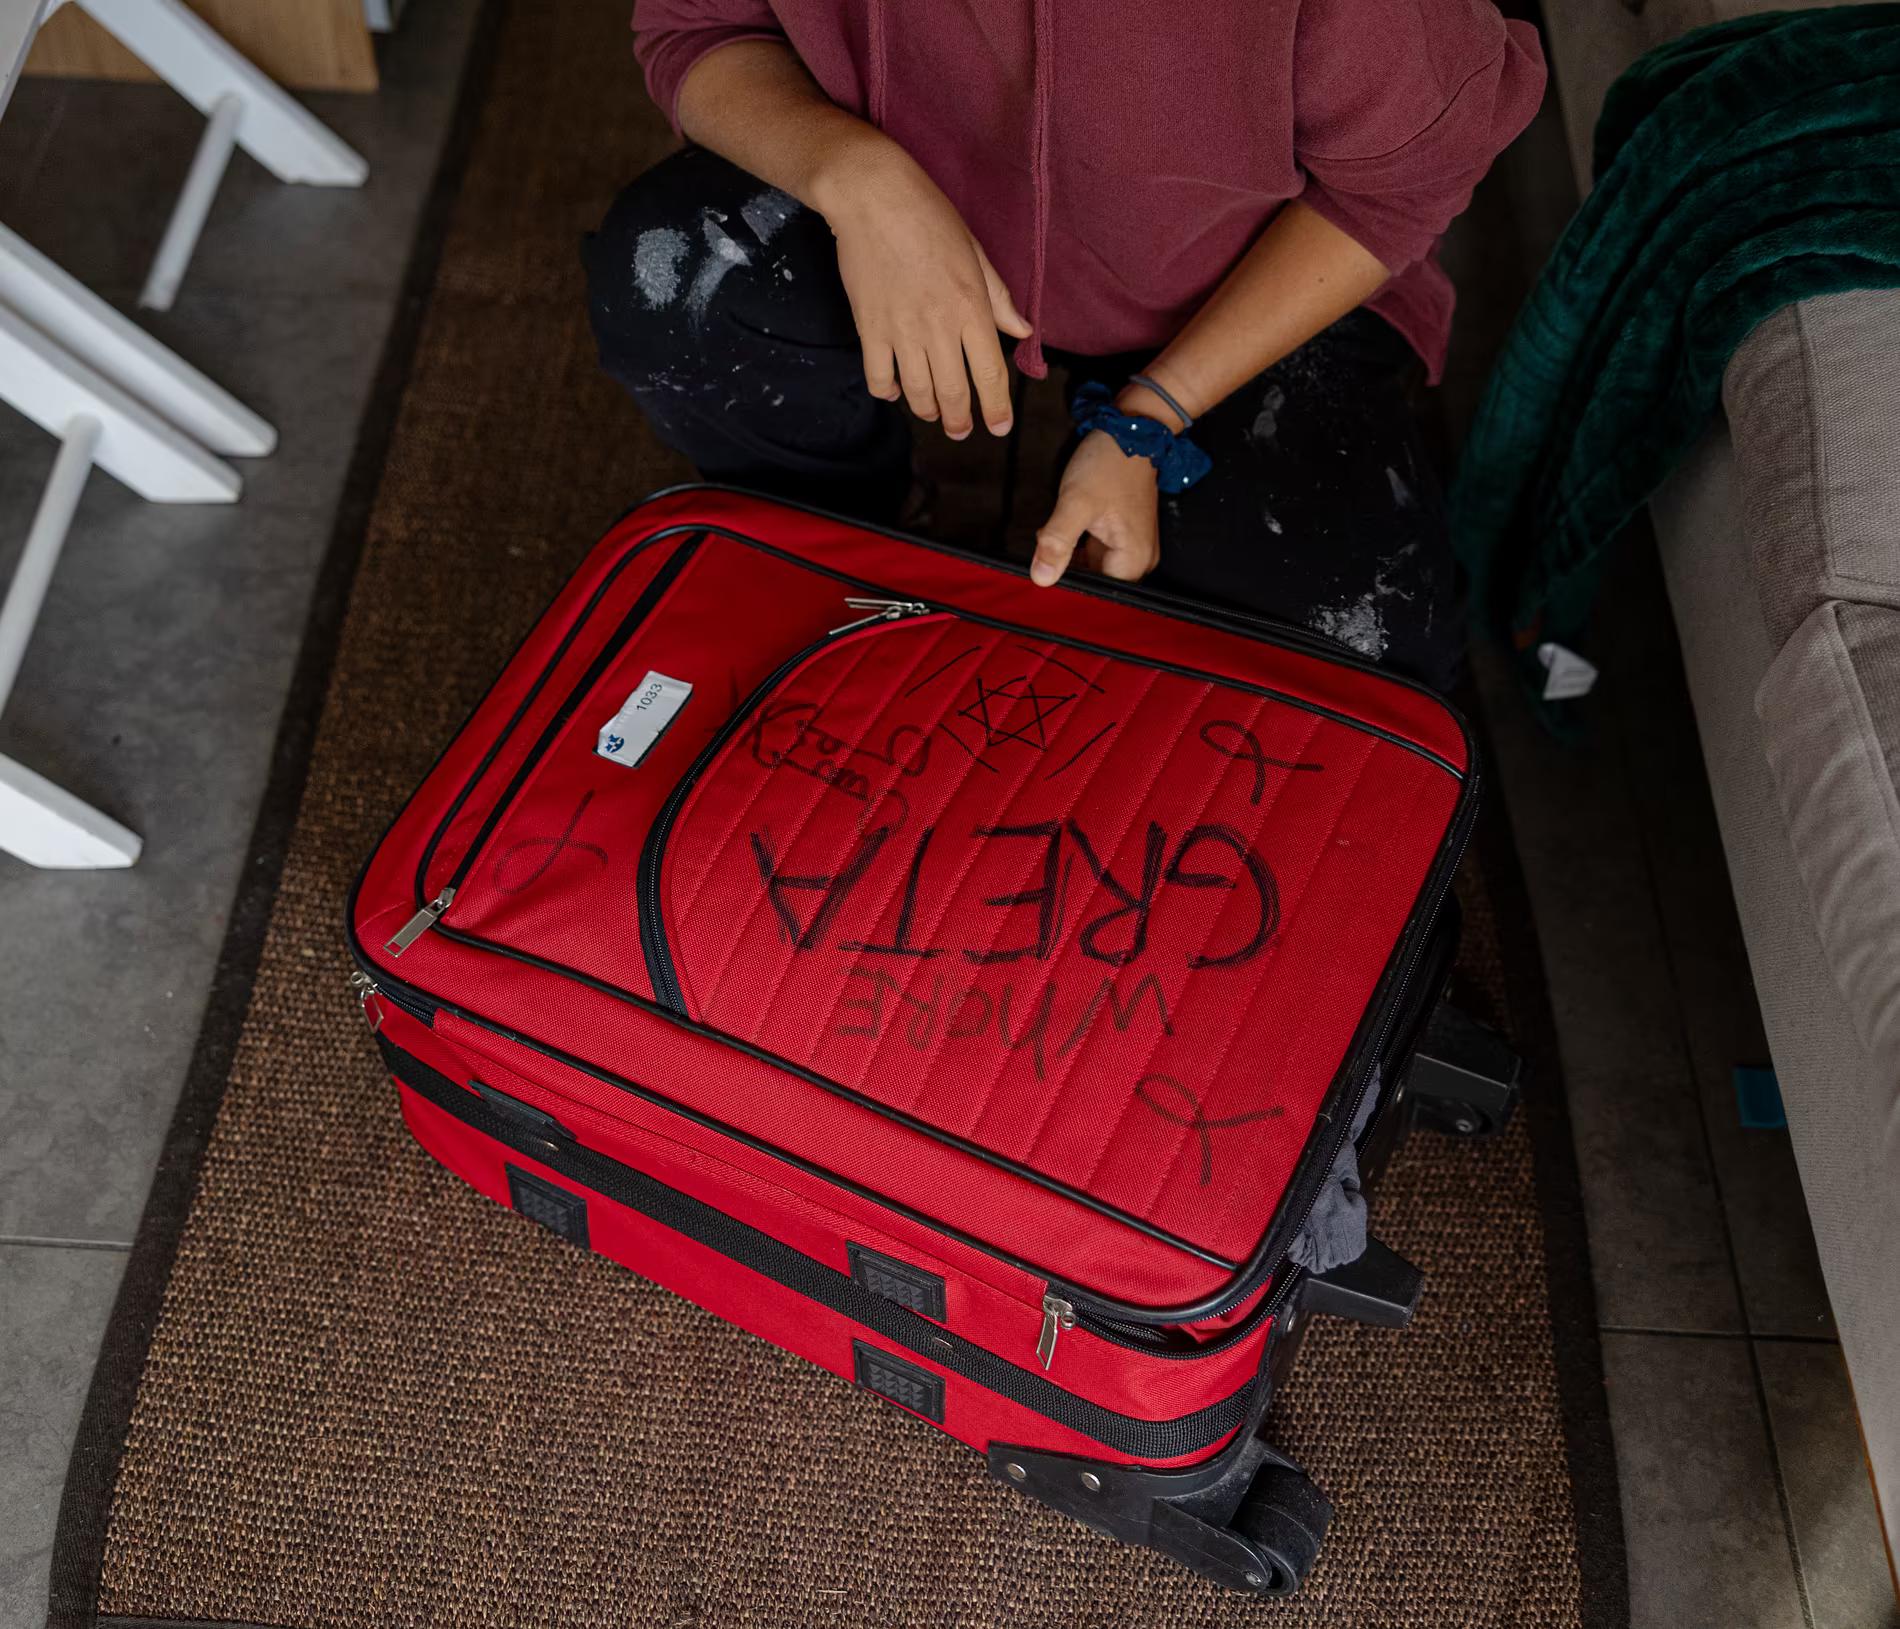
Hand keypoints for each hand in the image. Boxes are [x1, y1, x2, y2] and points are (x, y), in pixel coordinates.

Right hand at [814, 135, 1030, 439]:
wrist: (872, 196)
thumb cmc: (930, 217)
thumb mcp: (975, 253)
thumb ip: (999, 299)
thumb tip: (1023, 332)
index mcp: (972, 308)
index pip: (990, 373)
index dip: (997, 407)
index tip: (999, 428)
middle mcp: (939, 327)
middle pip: (954, 393)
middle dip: (960, 421)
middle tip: (960, 432)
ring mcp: (902, 331)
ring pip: (918, 392)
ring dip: (928, 411)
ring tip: (934, 414)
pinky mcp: (869, 329)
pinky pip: (879, 377)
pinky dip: (888, 391)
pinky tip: (895, 389)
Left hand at [1031, 431, 1161, 586]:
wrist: (1130, 430)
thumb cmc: (1109, 463)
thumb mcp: (1076, 502)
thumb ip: (1058, 542)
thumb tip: (1041, 578)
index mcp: (1134, 559)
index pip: (1099, 594)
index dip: (1069, 588)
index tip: (1044, 577)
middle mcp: (1139, 560)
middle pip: (1096, 583)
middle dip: (1067, 571)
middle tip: (1043, 555)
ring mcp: (1131, 547)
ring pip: (1092, 569)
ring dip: (1068, 558)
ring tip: (1051, 540)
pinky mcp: (1122, 535)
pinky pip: (1095, 553)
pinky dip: (1075, 547)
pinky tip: (1059, 534)